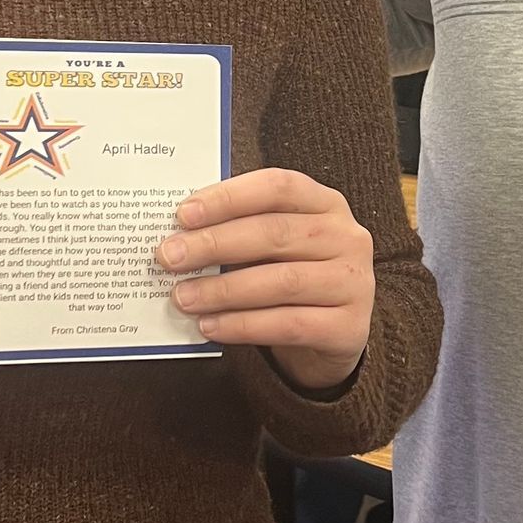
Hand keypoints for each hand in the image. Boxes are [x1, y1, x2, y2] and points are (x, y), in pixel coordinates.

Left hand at [157, 168, 374, 393]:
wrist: (334, 335)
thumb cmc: (292, 277)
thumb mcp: (274, 246)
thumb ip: (239, 231)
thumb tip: (179, 235)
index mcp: (326, 204)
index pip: (278, 187)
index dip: (229, 197)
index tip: (183, 214)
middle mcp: (347, 237)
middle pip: (275, 232)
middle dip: (215, 244)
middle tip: (169, 257)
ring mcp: (353, 283)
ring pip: (281, 281)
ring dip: (223, 290)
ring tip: (182, 297)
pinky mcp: (349, 328)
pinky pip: (289, 324)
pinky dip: (243, 326)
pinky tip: (210, 326)